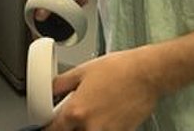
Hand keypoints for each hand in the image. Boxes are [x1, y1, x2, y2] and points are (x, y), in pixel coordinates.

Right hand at [26, 0, 91, 20]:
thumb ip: (49, 3)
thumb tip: (40, 17)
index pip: (32, 11)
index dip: (38, 24)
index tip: (45, 34)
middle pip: (48, 8)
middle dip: (61, 12)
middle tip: (69, 14)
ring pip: (60, 2)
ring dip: (71, 3)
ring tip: (78, 0)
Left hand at [46, 48, 161, 130]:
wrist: (145, 73)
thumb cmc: (117, 69)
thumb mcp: (82, 71)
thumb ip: (61, 84)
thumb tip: (49, 90)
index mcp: (76, 111)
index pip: (53, 130)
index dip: (49, 127)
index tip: (50, 124)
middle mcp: (90, 127)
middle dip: (68, 128)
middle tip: (71, 117)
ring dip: (84, 128)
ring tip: (90, 114)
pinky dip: (101, 128)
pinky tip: (105, 116)